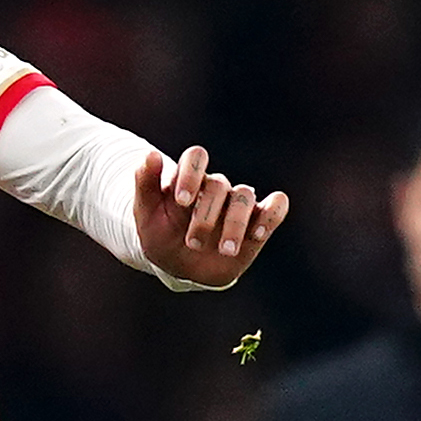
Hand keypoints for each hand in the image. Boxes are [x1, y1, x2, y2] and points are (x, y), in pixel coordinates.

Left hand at [133, 146, 291, 288]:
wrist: (180, 267)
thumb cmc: (162, 237)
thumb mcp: (145, 215)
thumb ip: (144, 184)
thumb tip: (150, 154)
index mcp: (188, 179)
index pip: (195, 157)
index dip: (191, 174)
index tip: (182, 202)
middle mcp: (215, 187)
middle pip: (218, 184)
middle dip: (205, 215)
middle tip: (193, 243)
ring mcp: (238, 203)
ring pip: (246, 194)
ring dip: (235, 223)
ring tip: (225, 251)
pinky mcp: (258, 219)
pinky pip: (276, 205)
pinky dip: (272, 215)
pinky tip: (258, 234)